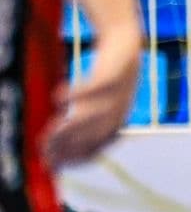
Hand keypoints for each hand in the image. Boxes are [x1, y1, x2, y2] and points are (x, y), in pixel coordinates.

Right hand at [42, 40, 138, 168]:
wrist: (125, 48)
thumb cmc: (103, 81)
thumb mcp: (92, 106)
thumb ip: (75, 124)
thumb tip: (51, 144)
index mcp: (114, 126)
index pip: (94, 150)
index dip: (71, 158)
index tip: (49, 163)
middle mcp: (118, 115)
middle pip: (93, 137)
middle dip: (68, 145)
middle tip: (43, 148)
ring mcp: (117, 96)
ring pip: (96, 116)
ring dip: (74, 125)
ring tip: (52, 129)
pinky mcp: (113, 76)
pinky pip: (96, 87)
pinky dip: (77, 94)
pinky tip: (57, 98)